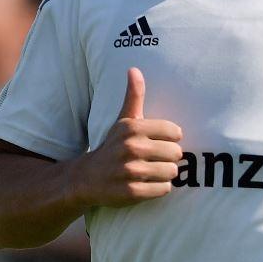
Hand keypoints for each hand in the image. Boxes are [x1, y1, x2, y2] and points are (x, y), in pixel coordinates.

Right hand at [72, 68, 183, 207]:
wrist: (86, 178)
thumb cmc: (112, 146)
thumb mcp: (122, 121)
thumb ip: (133, 96)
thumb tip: (134, 69)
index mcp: (132, 128)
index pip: (174, 132)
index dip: (170, 140)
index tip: (158, 143)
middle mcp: (131, 148)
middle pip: (176, 153)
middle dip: (168, 158)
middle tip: (155, 160)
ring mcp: (130, 171)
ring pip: (171, 172)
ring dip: (165, 174)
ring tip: (151, 172)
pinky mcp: (131, 192)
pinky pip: (163, 189)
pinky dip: (159, 189)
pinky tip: (147, 184)